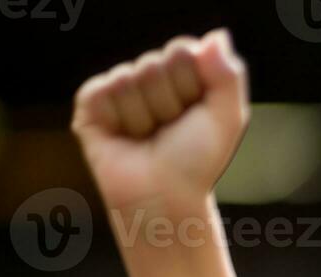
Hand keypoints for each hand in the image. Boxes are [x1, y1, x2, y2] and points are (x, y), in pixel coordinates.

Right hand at [71, 29, 248, 214]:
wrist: (166, 197)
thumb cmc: (196, 162)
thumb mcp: (227, 118)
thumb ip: (228, 75)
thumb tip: (217, 36)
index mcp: (181, 73)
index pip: (182, 50)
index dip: (192, 85)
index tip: (195, 115)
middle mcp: (149, 76)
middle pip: (154, 64)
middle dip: (169, 103)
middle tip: (171, 131)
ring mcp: (119, 88)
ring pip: (128, 78)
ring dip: (145, 116)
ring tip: (149, 138)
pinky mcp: (91, 104)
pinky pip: (101, 91)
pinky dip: (118, 118)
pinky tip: (125, 137)